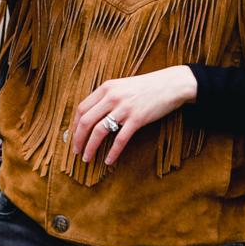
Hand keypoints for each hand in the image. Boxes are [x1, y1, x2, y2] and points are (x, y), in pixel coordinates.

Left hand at [72, 66, 198, 166]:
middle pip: (86, 121)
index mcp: (106, 88)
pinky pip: (120, 139)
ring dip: (90, 147)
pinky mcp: (137, 119)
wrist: (171, 84)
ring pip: (99, 131)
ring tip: (87, 158)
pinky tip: (108, 161)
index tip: (74, 136)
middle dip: (78, 138)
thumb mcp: (122, 86)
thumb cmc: (147, 87)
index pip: (82, 108)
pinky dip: (112, 152)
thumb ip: (108, 97)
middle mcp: (112, 97)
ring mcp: (124, 108)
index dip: (74, 125)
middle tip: (76, 151)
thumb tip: (93, 114)